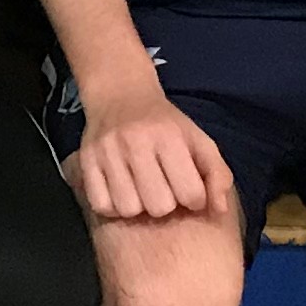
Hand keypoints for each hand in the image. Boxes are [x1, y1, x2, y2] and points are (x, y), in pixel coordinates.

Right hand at [66, 78, 232, 224]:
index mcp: (170, 137)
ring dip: (138, 207)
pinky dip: (112, 205)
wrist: (120, 95)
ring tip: (141, 192)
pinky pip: (101, 205)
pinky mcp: (85, 161)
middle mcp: (137, 143)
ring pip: (128, 209)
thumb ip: (217, 174)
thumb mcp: (199, 140)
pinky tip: (121, 191)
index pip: (190, 194)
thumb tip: (219, 210)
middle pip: (159, 206)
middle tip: (163, 190)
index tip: (188, 189)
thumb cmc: (166, 125)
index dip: (194, 199)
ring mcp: (108, 152)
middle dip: (166, 205)